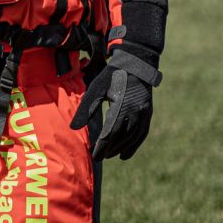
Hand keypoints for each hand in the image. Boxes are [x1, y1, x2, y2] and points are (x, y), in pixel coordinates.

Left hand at [70, 45, 162, 160]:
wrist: (135, 64)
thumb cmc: (111, 76)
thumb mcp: (96, 88)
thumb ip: (86, 108)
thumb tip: (73, 127)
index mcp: (121, 106)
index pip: (110, 133)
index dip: (102, 146)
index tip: (95, 155)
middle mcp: (136, 112)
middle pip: (122, 138)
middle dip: (110, 149)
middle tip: (99, 157)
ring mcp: (144, 114)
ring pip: (133, 138)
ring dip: (122, 149)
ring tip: (110, 156)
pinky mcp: (148, 114)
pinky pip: (141, 134)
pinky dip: (134, 145)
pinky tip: (125, 153)